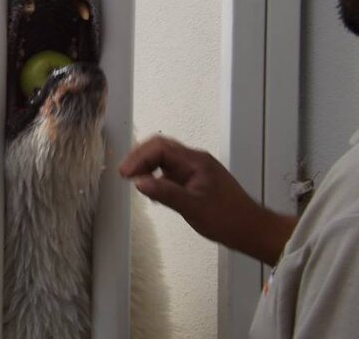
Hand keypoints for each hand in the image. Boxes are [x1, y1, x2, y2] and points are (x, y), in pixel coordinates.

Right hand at [119, 135, 296, 264]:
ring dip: (147, 166)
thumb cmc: (227, 219)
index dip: (139, 158)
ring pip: (164, 159)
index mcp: (195, 161)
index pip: (160, 148)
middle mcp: (194, 160)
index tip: (126, 175)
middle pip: (160, 148)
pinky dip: (157, 177)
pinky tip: (152, 192)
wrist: (252, 230)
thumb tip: (138, 182)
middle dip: (140, 158)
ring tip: (134, 182)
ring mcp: (195, 169)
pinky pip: (170, 171)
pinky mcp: (195, 180)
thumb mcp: (193, 208)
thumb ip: (165, 193)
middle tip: (124, 175)